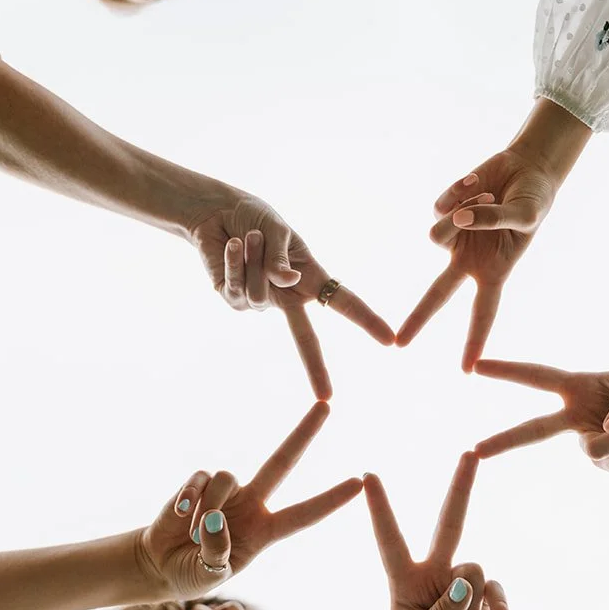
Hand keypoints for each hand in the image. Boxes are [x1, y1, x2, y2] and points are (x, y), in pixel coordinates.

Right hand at [137, 401, 363, 598]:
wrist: (159, 565)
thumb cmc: (194, 574)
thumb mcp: (210, 575)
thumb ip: (216, 552)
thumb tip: (216, 518)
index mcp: (267, 531)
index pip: (305, 513)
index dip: (331, 499)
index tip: (359, 483)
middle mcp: (252, 504)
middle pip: (283, 461)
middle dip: (305, 433)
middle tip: (327, 405)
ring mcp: (226, 491)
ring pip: (229, 477)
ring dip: (209, 510)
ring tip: (193, 536)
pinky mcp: (198, 483)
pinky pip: (201, 478)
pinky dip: (190, 498)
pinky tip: (181, 516)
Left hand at [186, 189, 393, 398]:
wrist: (218, 212)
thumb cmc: (255, 217)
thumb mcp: (278, 230)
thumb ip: (283, 258)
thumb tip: (285, 282)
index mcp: (310, 279)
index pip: (345, 303)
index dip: (367, 321)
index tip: (390, 340)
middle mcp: (287, 297)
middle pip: (306, 338)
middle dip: (316, 368)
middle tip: (327, 397)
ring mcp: (259, 302)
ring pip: (260, 294)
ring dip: (255, 257)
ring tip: (249, 237)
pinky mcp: (233, 299)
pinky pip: (237, 288)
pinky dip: (235, 261)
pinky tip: (232, 245)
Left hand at [364, 454, 509, 609]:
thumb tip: (468, 580)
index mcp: (403, 581)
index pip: (389, 539)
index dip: (380, 508)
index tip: (367, 475)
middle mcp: (434, 573)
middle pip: (449, 523)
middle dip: (461, 487)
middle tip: (471, 451)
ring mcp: (462, 584)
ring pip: (476, 573)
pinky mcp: (486, 598)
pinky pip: (497, 592)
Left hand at [396, 147, 558, 371]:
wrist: (526, 168)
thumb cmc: (534, 199)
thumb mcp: (525, 214)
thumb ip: (494, 219)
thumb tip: (459, 218)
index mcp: (494, 271)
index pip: (483, 313)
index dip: (475, 341)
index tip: (467, 369)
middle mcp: (469, 260)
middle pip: (438, 294)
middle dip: (420, 317)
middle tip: (400, 343)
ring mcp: (455, 237)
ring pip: (436, 236)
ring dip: (463, 213)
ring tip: (488, 195)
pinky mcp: (445, 212)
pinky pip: (440, 207)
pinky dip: (460, 192)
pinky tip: (477, 182)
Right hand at [472, 361, 608, 471]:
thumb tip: (606, 429)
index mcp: (580, 387)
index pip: (537, 378)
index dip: (506, 371)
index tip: (475, 366)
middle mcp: (579, 417)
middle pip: (534, 430)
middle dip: (504, 440)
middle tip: (476, 451)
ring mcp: (594, 443)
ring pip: (594, 446)